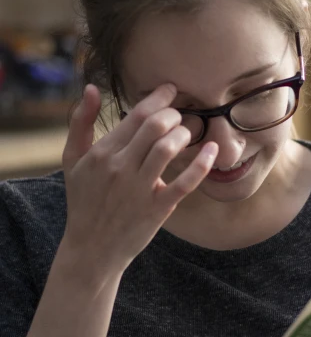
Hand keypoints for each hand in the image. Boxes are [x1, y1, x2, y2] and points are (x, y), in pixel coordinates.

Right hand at [60, 84, 217, 276]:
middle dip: (174, 114)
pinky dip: (202, 164)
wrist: (92, 247)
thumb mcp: (72, 160)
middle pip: (155, 127)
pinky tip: (212, 150)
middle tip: (180, 114)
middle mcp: (120, 168)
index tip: (171, 90)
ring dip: (185, 133)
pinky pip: (185, 183)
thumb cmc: (84, 200)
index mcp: (102, 153)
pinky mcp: (158, 208)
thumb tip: (92, 88)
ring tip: (189, 131)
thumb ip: (81, 122)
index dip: (159, 98)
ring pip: (168, 149)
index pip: (137, 115)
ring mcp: (140, 189)